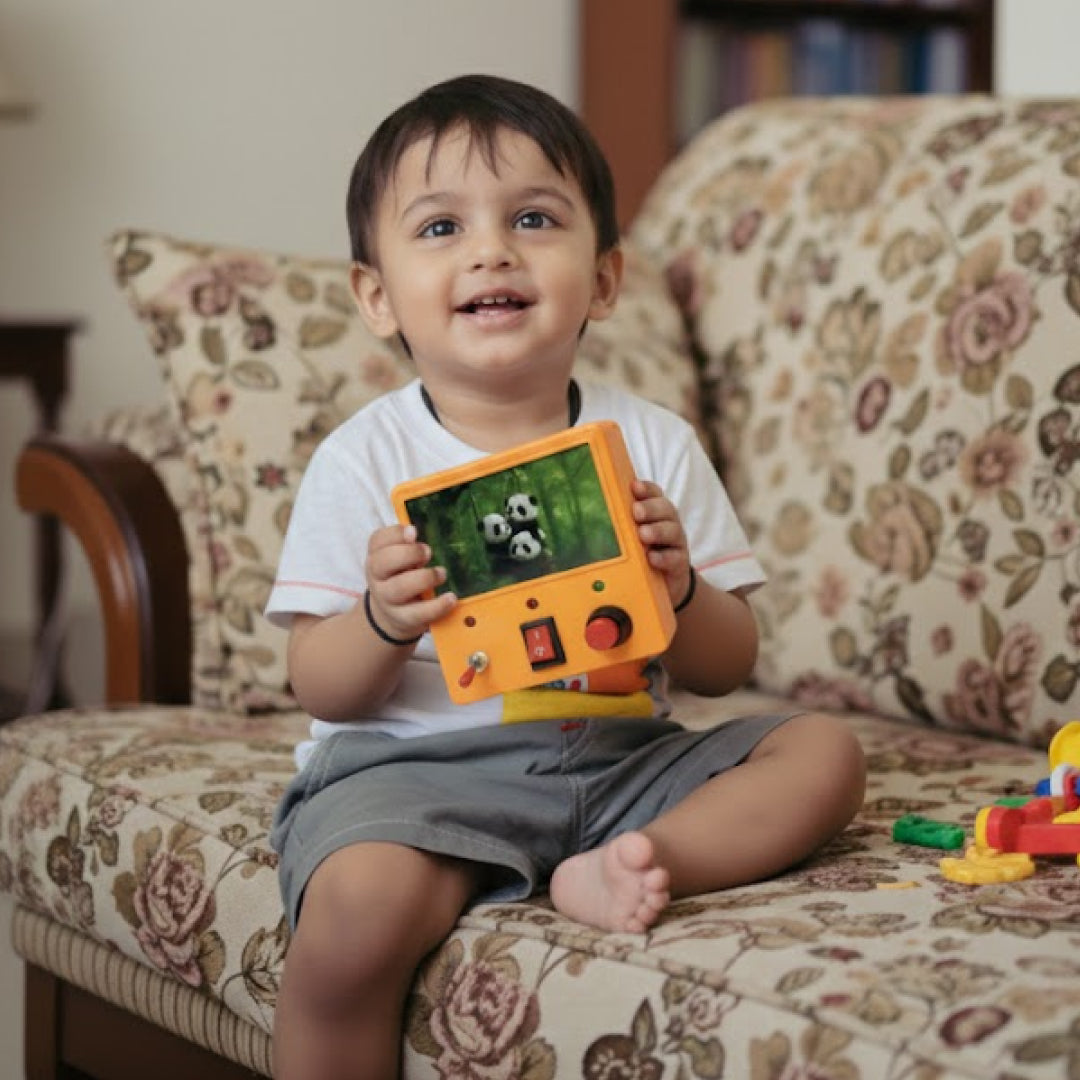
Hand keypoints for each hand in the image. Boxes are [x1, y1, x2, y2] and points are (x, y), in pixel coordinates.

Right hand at [364, 524, 456, 641]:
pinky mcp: (404, 619)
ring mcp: (388, 600)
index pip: (377, 541)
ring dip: (424, 578)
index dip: (395, 534)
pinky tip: (451, 597)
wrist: (390, 616)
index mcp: (377, 556)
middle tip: (428, 551)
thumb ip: (410, 545)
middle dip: (408, 553)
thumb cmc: (401, 578)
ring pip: (399, 588)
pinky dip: (437, 605)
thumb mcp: (400, 560)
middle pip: (383, 562)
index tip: (414, 531)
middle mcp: (378, 578)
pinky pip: (418, 613)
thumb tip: (427, 531)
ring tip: (442, 573)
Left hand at [631, 479, 691, 608]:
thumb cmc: (643, 551)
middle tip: (636, 512)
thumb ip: (620, 522)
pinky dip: (662, 557)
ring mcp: (676, 543)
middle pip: (666, 509)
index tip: (634, 487)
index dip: (646, 489)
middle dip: (650, 508)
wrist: (665, 581)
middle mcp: (668, 523)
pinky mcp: (679, 563)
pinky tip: (651, 558)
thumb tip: (592, 511)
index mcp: (656, 512)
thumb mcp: (631, 535)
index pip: (654, 493)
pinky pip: (674, 558)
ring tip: (643, 534)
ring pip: (672, 531)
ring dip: (657, 531)